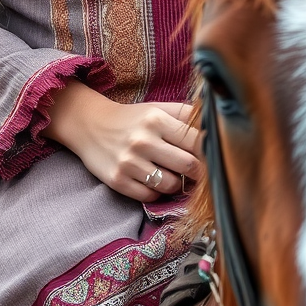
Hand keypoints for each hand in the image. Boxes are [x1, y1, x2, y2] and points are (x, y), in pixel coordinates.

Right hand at [42, 82, 201, 200]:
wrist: (90, 125)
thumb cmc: (132, 118)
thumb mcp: (157, 108)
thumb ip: (186, 114)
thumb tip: (216, 122)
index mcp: (156, 119)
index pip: (197, 141)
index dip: (209, 151)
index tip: (212, 156)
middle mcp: (143, 140)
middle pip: (189, 166)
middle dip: (199, 172)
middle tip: (199, 172)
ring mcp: (129, 162)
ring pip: (171, 185)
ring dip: (176, 183)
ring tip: (171, 174)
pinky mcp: (118, 181)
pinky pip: (150, 197)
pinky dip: (156, 192)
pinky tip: (152, 180)